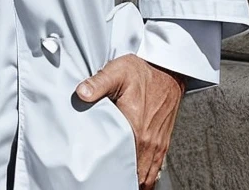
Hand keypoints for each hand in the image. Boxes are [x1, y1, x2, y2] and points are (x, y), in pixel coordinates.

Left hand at [75, 53, 184, 188]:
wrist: (167, 69)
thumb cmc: (142, 71)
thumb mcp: (116, 72)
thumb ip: (97, 83)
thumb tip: (81, 93)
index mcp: (136, 129)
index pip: (122, 162)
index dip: (110, 171)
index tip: (99, 174)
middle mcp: (149, 141)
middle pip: (136, 175)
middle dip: (122, 179)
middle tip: (106, 179)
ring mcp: (158, 143)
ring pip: (148, 175)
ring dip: (136, 179)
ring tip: (119, 180)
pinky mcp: (163, 141)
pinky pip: (156, 167)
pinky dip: (147, 174)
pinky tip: (136, 173)